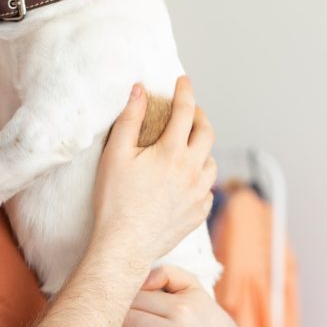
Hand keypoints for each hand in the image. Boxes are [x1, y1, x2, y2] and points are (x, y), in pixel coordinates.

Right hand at [90, 77, 216, 269]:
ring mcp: (199, 194)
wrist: (125, 245)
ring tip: (190, 147)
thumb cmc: (115, 200)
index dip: (185, 92)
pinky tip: (188, 181)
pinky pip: (208, 190)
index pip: (185, 111)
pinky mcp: (199, 213)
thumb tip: (139, 90)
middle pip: (208, 133)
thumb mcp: (115, 154)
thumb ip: (129, 118)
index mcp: (172, 152)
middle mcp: (193, 170)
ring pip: (212, 162)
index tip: (183, 81)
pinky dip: (201, 179)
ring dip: (203, 149)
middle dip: (200, 116)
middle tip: (190, 112)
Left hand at [115, 265, 241, 326]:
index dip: (123, 297)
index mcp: (182, 308)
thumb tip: (139, 281)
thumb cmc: (203, 313)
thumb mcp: (191, 285)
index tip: (118, 296)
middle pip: (130, 321)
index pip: (137, 299)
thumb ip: (165, 273)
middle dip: (117, 315)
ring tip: (113, 326)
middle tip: (109, 311)